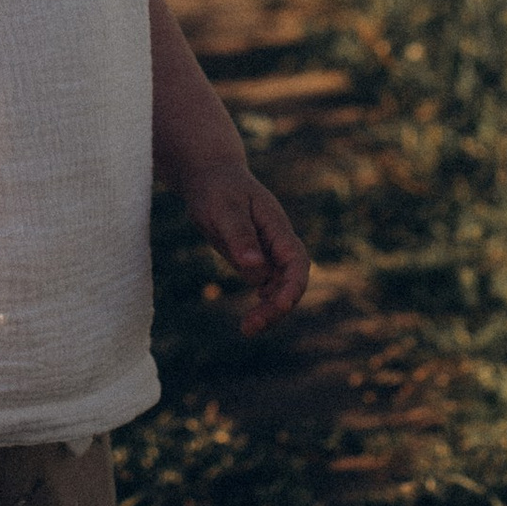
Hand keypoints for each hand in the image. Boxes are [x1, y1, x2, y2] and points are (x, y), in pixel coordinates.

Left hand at [184, 169, 309, 335]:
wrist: (210, 176)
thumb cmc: (217, 188)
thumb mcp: (223, 208)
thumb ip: (240, 236)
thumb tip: (256, 267)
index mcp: (276, 226)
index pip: (296, 261)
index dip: (292, 286)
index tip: (277, 306)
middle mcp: (277, 242)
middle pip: (291, 280)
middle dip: (278, 306)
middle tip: (250, 327)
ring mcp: (268, 252)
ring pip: (279, 288)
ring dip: (270, 310)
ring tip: (247, 329)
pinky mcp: (255, 259)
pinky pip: (266, 287)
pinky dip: (262, 304)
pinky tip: (250, 321)